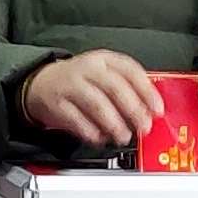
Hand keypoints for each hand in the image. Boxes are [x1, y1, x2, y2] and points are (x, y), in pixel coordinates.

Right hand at [19, 50, 162, 148]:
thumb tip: (149, 110)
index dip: (146, 91)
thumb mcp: (103, 74)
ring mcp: (70, 85)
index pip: (130, 71)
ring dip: (114, 124)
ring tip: (122, 136)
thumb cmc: (79, 81)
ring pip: (97, 104)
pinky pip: (77, 120)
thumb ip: (127, 88)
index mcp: (103, 60)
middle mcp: (87, 69)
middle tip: (143, 126)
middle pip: (115, 88)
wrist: (41, 84)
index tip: (156, 109)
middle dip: (133, 110)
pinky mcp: (57, 103)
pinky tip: (99, 137)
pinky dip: (91, 132)